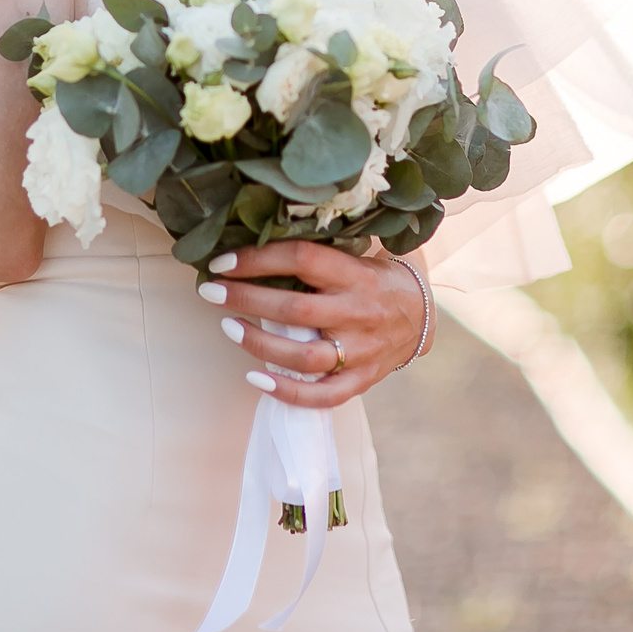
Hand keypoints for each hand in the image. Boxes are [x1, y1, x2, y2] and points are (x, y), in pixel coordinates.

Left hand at [198, 242, 429, 408]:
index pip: (303, 259)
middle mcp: (360, 313)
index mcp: (358, 275)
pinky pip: (322, 396)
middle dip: (246, 299)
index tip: (222, 262)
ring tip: (227, 327)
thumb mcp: (357, 255)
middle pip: (296, 310)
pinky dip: (287, 392)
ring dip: (258, 344)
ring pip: (304, 358)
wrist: (422, 317)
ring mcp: (362, 352)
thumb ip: (319, 253)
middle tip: (209, 291)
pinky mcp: (361, 381)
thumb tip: (257, 235)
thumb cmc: (375, 278)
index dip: (259, 259)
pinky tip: (255, 378)